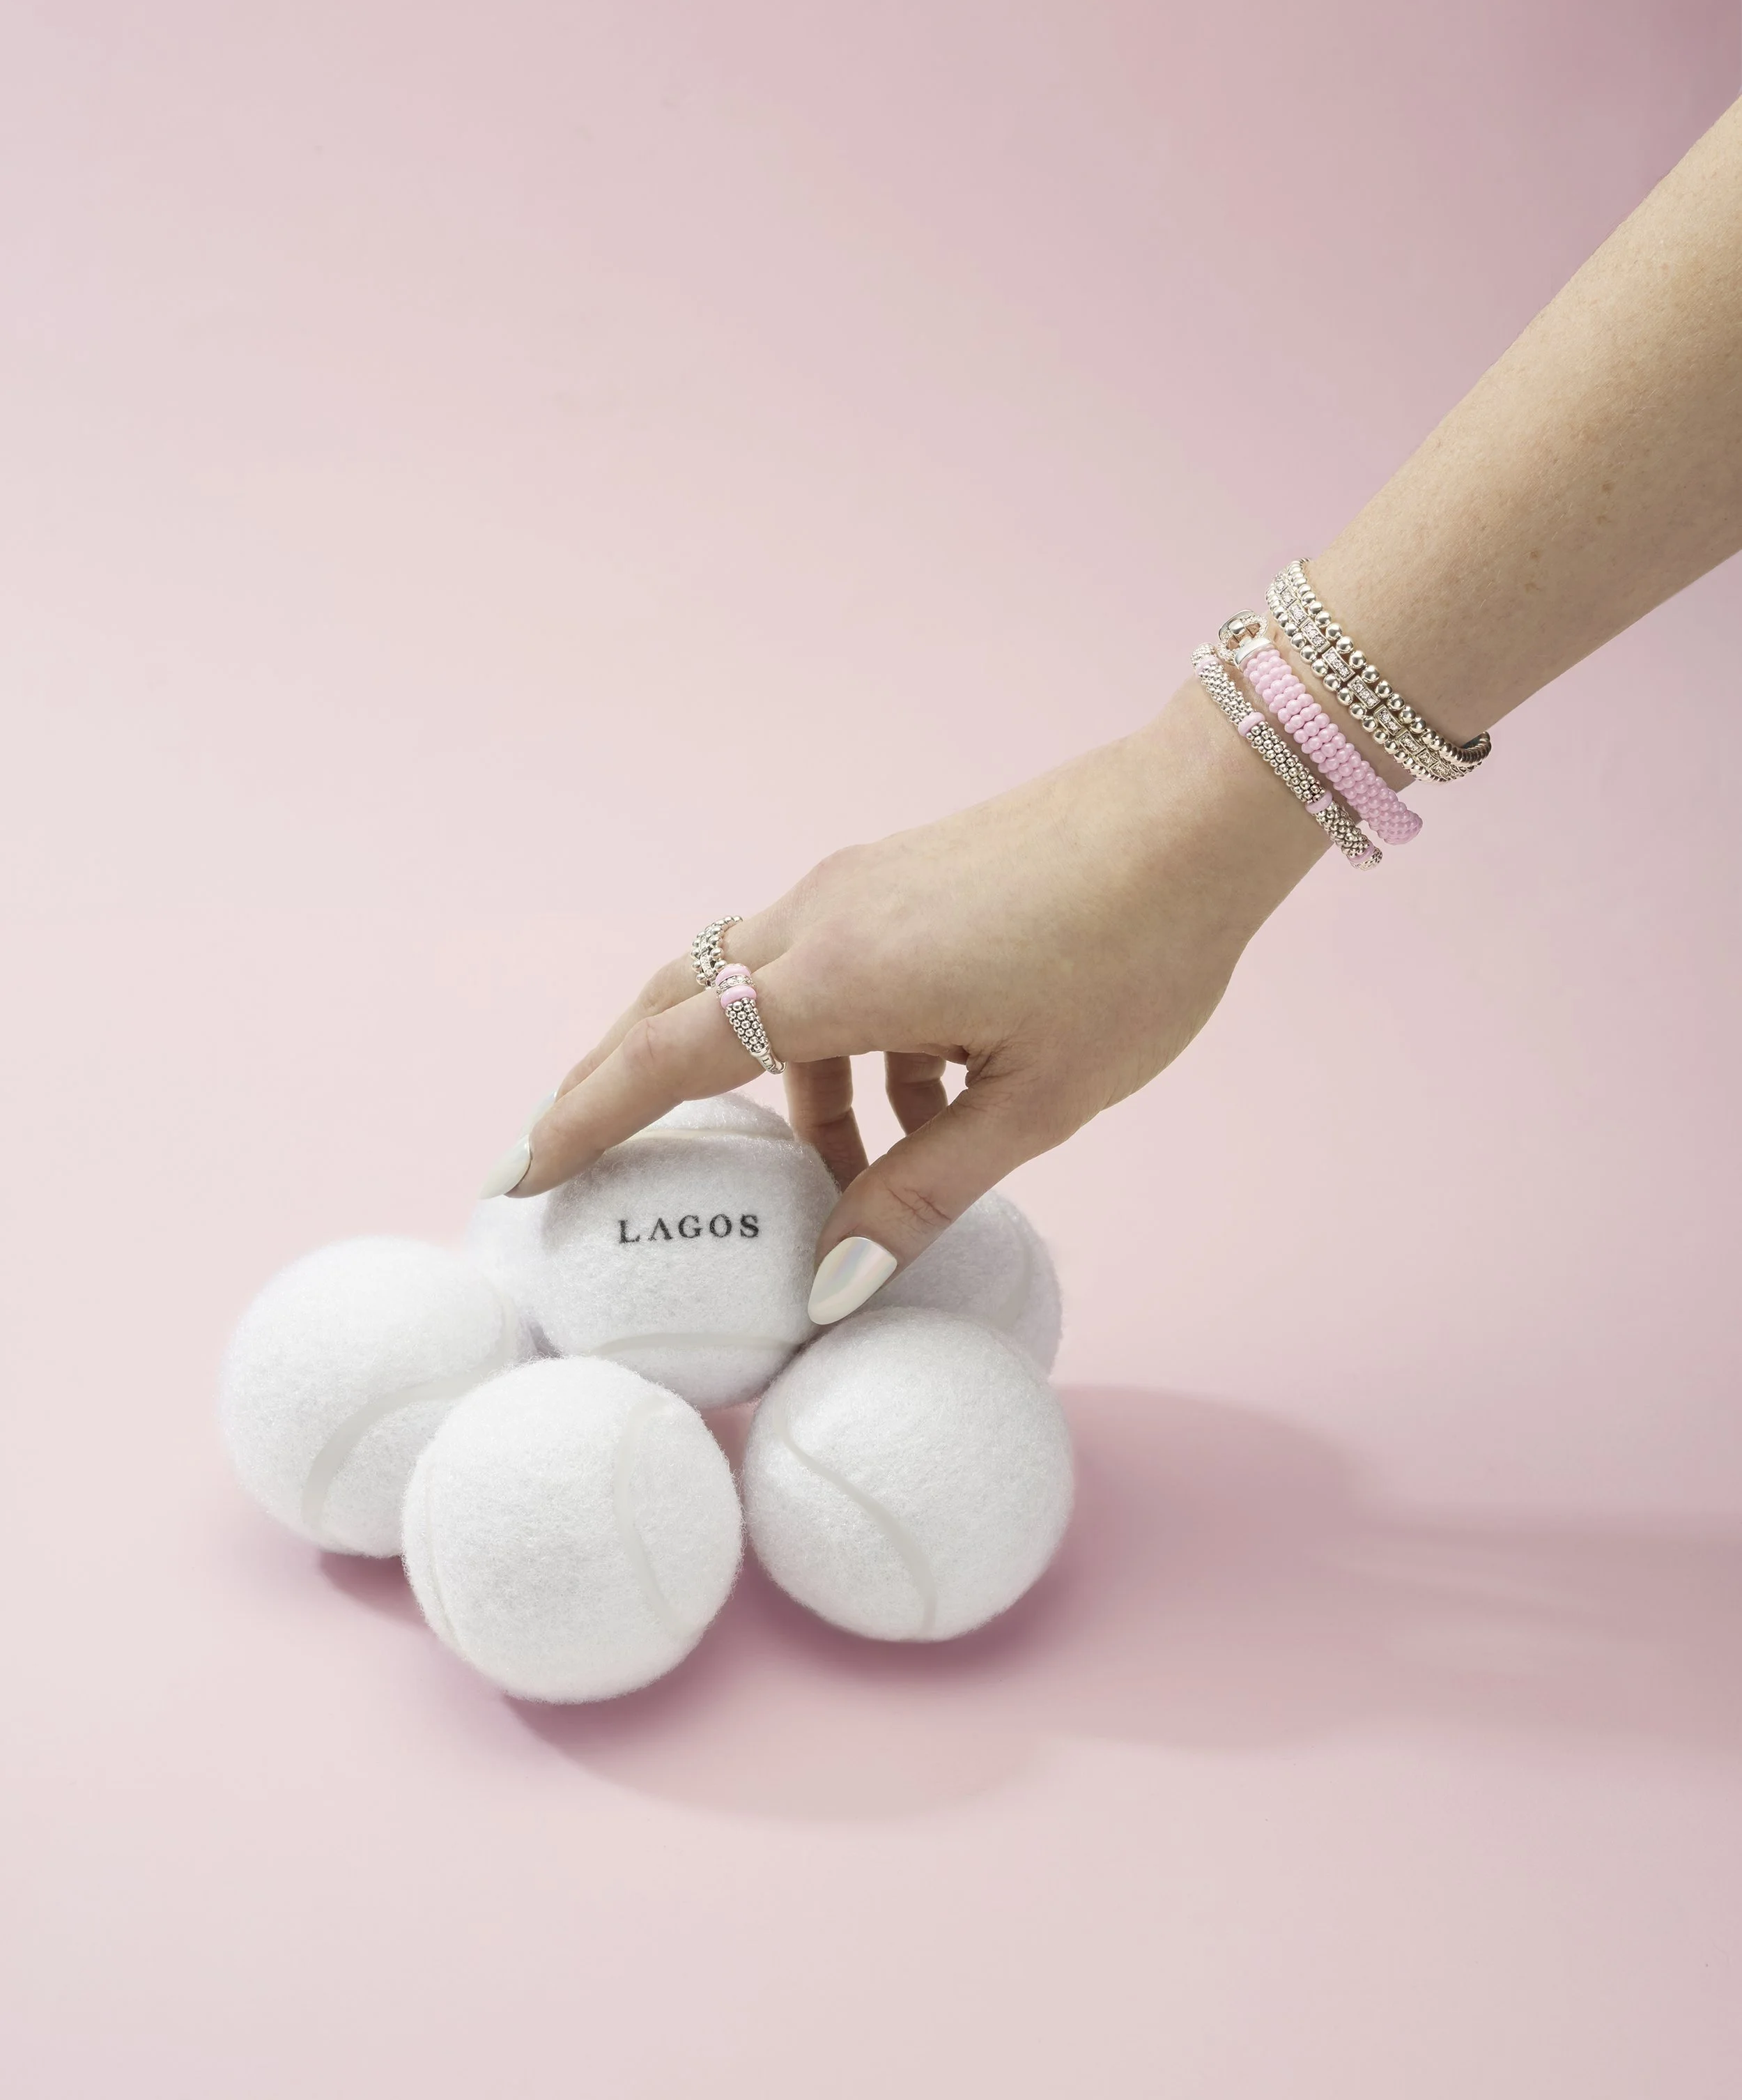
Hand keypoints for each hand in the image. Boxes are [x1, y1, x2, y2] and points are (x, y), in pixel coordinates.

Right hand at [499, 683, 1323, 1317]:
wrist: (1198, 817)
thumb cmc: (1133, 956)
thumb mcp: (1035, 1103)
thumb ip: (923, 1192)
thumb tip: (831, 1282)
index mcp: (837, 977)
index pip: (666, 1058)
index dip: (583, 1121)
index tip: (519, 1176)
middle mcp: (820, 921)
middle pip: (677, 1009)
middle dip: (622, 1090)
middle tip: (582, 1165)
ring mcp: (856, 890)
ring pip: (757, 994)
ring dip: (775, 1090)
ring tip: (840, 1183)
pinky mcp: (896, 881)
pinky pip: (825, 972)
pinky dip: (838, 1049)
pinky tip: (921, 1106)